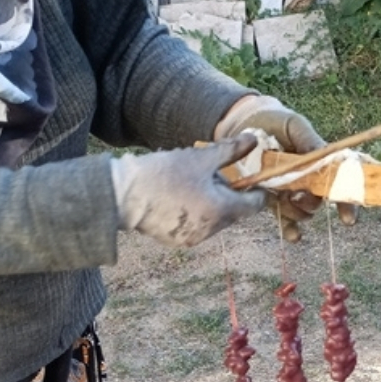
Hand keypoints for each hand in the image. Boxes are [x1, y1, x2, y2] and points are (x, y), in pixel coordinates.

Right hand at [109, 134, 265, 247]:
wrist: (123, 195)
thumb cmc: (164, 174)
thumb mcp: (200, 158)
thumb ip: (231, 151)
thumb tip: (254, 140)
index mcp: (221, 211)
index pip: (254, 205)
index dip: (257, 190)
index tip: (253, 178)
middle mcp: (210, 230)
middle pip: (233, 211)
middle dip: (227, 193)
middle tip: (211, 174)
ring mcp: (193, 238)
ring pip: (214, 218)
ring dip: (211, 203)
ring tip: (191, 184)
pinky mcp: (176, 240)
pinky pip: (196, 225)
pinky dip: (194, 212)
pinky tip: (178, 197)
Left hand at [212, 95, 354, 240]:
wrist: (247, 125)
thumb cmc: (276, 122)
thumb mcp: (295, 125)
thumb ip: (309, 140)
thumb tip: (325, 154)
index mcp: (320, 163)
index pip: (341, 184)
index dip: (347, 203)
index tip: (347, 219)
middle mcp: (309, 181)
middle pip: (319, 201)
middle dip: (311, 202)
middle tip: (297, 195)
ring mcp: (290, 192)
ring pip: (303, 212)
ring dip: (296, 212)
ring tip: (284, 198)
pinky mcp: (272, 199)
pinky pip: (285, 219)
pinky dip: (291, 229)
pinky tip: (294, 236)